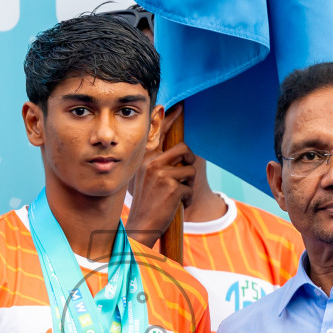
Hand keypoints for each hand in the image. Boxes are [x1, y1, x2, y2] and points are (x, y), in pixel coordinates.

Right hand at [127, 110, 195, 245]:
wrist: (142, 226)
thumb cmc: (148, 203)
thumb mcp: (147, 178)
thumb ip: (158, 161)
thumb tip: (175, 149)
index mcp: (145, 158)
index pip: (159, 133)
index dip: (170, 118)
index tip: (179, 106)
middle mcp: (151, 163)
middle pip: (184, 149)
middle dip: (190, 162)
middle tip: (186, 174)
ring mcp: (161, 174)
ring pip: (190, 170)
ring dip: (188, 185)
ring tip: (177, 195)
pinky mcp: (172, 187)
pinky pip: (190, 188)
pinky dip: (187, 198)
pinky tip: (176, 205)